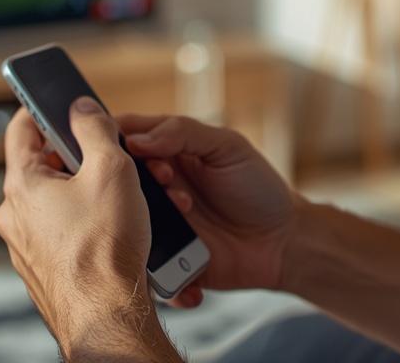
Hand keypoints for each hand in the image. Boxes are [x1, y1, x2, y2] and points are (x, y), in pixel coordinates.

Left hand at [0, 99, 179, 361]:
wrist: (106, 314)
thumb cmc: (106, 246)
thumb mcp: (111, 169)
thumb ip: (95, 129)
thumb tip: (82, 107)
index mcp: (22, 183)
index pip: (21, 128)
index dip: (42, 108)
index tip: (62, 102)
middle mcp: (14, 215)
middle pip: (41, 166)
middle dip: (74, 156)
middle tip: (108, 156)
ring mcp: (25, 246)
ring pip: (52, 202)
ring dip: (80, 192)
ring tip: (117, 198)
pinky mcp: (42, 270)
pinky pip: (59, 234)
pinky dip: (82, 225)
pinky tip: (111, 232)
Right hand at [118, 113, 301, 307]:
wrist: (284, 241)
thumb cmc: (258, 187)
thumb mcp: (227, 147)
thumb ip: (183, 133)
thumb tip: (137, 139)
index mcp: (167, 154)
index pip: (125, 138)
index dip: (116, 140)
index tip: (128, 146)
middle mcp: (156, 189)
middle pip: (116, 183)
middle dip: (133, 180)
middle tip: (167, 180)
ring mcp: (158, 226)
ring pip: (125, 224)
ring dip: (146, 218)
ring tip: (185, 210)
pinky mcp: (164, 261)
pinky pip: (145, 267)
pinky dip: (159, 265)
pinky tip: (187, 253)